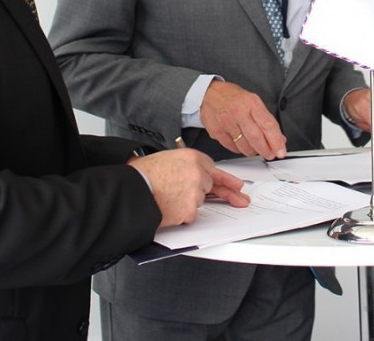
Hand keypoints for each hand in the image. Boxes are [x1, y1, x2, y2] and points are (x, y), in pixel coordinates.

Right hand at [130, 148, 248, 227]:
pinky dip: (181, 214)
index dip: (227, 179)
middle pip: (210, 186)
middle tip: (240, 200)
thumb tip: (200, 176)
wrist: (132, 189)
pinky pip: (191, 215)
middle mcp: (197, 173)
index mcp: (192, 157)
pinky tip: (169, 207)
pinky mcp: (190, 210)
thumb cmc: (144, 175)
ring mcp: (195, 192)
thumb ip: (187, 166)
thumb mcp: (168, 159)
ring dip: (187, 202)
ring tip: (168, 197)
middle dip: (222, 194)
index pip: (215, 169)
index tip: (238, 185)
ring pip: (198, 201)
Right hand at [199, 80, 286, 159]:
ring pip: (244, 146)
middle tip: (270, 154)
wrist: (208, 94)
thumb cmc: (232, 97)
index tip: (281, 151)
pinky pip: (232, 147)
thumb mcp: (253, 101)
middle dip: (265, 150)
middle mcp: (238, 112)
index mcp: (251, 103)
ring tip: (256, 150)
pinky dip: (240, 150)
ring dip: (253, 151)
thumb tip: (278, 137)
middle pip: (256, 137)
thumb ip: (265, 119)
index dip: (276, 141)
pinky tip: (243, 145)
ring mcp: (226, 122)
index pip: (267, 125)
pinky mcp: (217, 131)